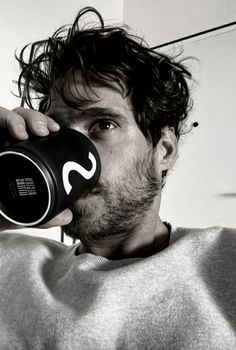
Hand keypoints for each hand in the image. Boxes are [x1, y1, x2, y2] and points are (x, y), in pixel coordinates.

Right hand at [0, 106, 72, 230]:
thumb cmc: (0, 209)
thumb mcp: (22, 212)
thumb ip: (45, 216)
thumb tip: (67, 217)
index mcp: (18, 154)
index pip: (32, 130)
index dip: (44, 123)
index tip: (56, 129)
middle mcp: (3, 144)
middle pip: (20, 119)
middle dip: (35, 118)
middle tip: (45, 130)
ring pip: (3, 115)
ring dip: (17, 118)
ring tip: (25, 132)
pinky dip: (1, 119)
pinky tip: (14, 132)